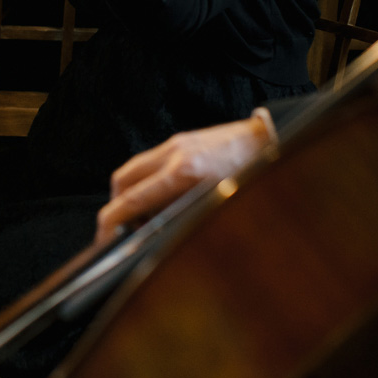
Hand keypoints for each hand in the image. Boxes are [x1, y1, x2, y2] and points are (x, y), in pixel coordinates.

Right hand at [95, 114, 272, 243]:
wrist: (273, 140)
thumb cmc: (256, 178)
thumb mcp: (221, 207)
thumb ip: (184, 220)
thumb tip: (155, 235)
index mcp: (186, 173)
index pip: (132, 199)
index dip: (111, 222)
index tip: (104, 238)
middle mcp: (176, 153)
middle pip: (122, 180)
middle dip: (115, 207)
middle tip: (122, 230)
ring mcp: (177, 143)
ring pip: (134, 170)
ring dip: (130, 194)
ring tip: (145, 218)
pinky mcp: (182, 139)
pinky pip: (150, 163)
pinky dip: (146, 182)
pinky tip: (162, 199)